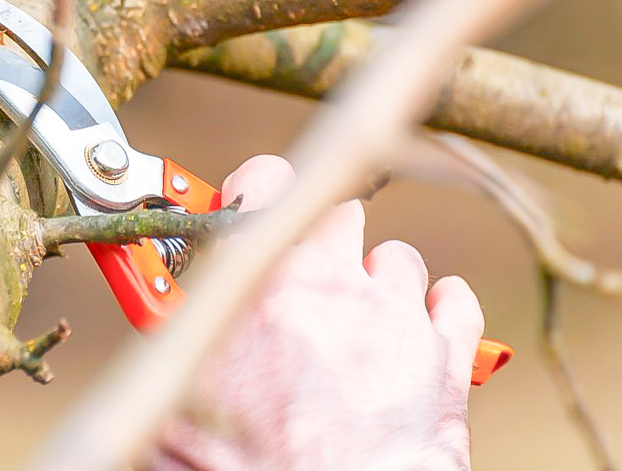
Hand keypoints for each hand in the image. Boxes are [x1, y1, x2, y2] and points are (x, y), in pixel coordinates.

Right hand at [150, 155, 482, 470]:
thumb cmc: (238, 462)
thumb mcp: (179, 384)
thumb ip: (180, 324)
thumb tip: (168, 307)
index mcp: (259, 279)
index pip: (265, 180)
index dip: (257, 188)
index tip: (249, 204)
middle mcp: (332, 283)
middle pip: (337, 212)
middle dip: (319, 237)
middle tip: (299, 276)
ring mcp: (396, 318)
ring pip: (396, 258)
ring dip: (376, 281)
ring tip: (353, 323)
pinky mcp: (446, 361)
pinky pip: (455, 301)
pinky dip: (439, 310)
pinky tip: (415, 333)